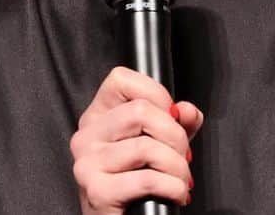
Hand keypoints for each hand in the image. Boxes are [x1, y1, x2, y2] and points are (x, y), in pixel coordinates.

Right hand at [70, 66, 204, 213]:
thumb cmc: (138, 187)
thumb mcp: (160, 145)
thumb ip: (178, 123)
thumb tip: (188, 111)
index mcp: (97, 117)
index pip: (121, 78)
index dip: (156, 93)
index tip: (171, 117)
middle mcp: (86, 135)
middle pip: (140, 110)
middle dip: (175, 136)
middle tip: (182, 156)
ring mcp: (87, 163)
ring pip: (147, 147)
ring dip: (177, 167)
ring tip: (181, 180)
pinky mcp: (96, 191)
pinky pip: (147, 179)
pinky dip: (173, 187)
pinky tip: (176, 194)